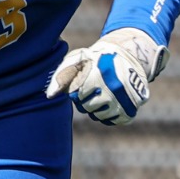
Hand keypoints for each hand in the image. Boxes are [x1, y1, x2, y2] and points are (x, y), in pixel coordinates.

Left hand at [44, 30, 167, 125]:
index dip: (76, 90)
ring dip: (96, 107)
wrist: (128, 57)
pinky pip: (112, 121)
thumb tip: (49, 95)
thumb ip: (61, 76)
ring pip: (98, 116)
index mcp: (98, 75)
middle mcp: (113, 89)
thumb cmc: (96, 59)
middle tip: (92, 88)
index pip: (76, 95)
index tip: (83, 82)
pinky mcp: (130, 111)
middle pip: (86, 107)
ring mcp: (123, 101)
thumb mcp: (78, 60)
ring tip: (101, 92)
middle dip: (85, 100)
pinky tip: (110, 100)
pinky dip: (109, 114)